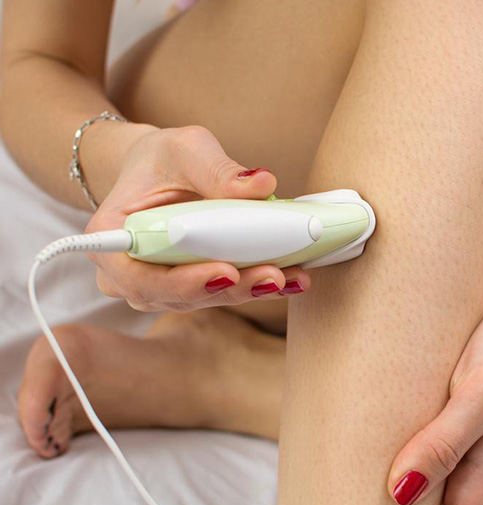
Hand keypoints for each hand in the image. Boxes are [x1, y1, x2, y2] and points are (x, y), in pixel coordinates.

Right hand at [85, 125, 310, 311]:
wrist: (158, 170)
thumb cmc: (162, 159)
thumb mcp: (186, 148)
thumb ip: (218, 169)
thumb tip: (261, 185)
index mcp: (110, 237)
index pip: (140, 275)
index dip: (182, 282)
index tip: (224, 273)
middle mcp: (130, 273)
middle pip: (180, 294)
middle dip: (232, 289)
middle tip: (273, 276)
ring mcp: (161, 286)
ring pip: (207, 298)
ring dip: (252, 290)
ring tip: (290, 276)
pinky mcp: (193, 287)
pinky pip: (224, 291)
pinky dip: (258, 285)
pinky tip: (292, 278)